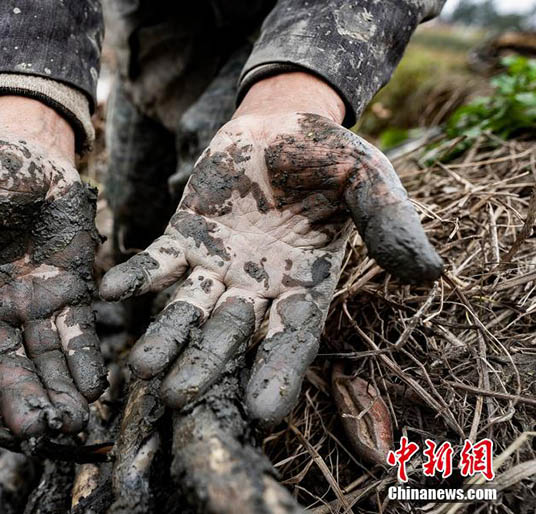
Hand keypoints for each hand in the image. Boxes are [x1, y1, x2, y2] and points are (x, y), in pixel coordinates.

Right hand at [0, 97, 106, 435]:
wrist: (29, 151)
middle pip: (0, 365)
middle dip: (18, 401)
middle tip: (36, 434)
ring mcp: (30, 306)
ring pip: (42, 359)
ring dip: (57, 393)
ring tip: (73, 424)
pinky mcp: (69, 293)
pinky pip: (77, 333)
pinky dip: (85, 360)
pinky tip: (96, 387)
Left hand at [100, 74, 441, 426]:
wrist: (280, 121)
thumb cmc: (328, 154)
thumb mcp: (367, 178)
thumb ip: (389, 221)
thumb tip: (429, 272)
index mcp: (305, 284)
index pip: (292, 337)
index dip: (279, 372)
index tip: (263, 412)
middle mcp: (257, 287)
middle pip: (229, 335)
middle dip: (205, 365)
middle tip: (177, 397)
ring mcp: (217, 266)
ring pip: (187, 310)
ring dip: (165, 336)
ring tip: (141, 367)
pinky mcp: (184, 238)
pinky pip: (157, 263)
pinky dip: (137, 277)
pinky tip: (110, 291)